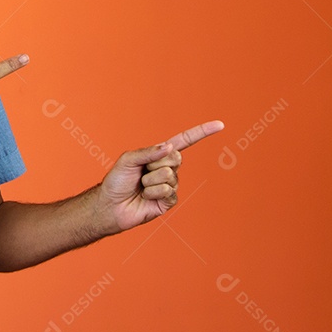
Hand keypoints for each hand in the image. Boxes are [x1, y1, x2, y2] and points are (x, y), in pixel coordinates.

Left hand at [98, 120, 224, 232]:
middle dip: (155, 163)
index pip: (184, 141)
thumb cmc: (117, 181)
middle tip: (142, 173)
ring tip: (141, 187)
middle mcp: (168, 168)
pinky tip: (145, 197)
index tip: (220, 125)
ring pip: (169, 175)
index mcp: (160, 155)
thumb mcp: (128, 159)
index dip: (201, 133)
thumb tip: (170, 147)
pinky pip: (167, 191)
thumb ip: (148, 151)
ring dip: (150, 181)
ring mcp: (170, 185)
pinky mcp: (169, 201)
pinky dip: (152, 193)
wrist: (111, 206)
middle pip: (176, 158)